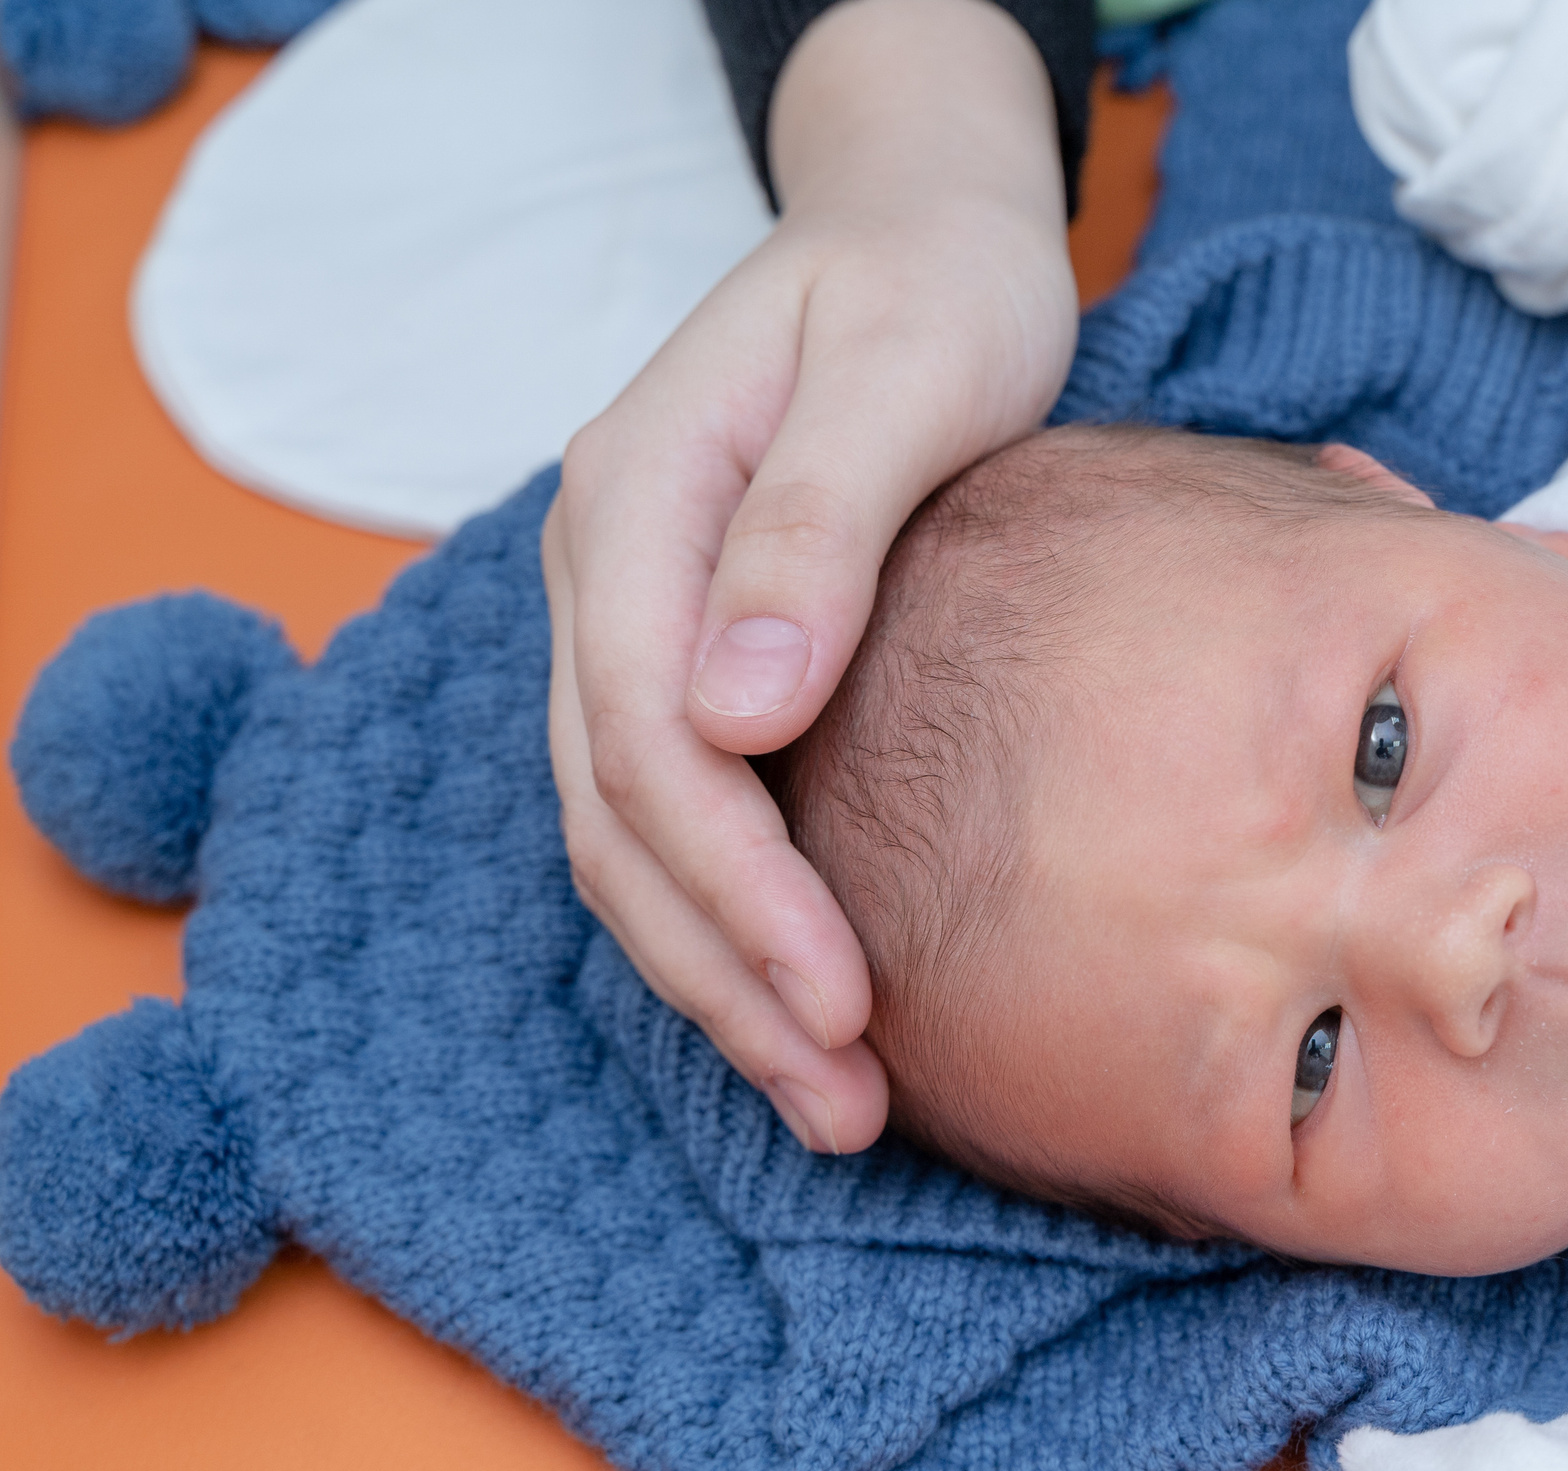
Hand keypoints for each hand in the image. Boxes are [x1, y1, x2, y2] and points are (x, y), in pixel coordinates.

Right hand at [544, 0, 1077, 1152]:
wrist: (916, 234)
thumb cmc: (933, 287)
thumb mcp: (906, 368)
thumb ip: (821, 525)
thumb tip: (735, 710)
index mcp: (634, 500)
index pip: (648, 741)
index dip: (739, 889)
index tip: (847, 1004)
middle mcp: (605, 574)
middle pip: (620, 822)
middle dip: (727, 979)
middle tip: (847, 1110)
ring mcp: (632, 622)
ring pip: (631, 843)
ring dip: (723, 982)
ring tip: (840, 1104)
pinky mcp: (687, 659)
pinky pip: (679, 818)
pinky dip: (738, 924)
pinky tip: (818, 1006)